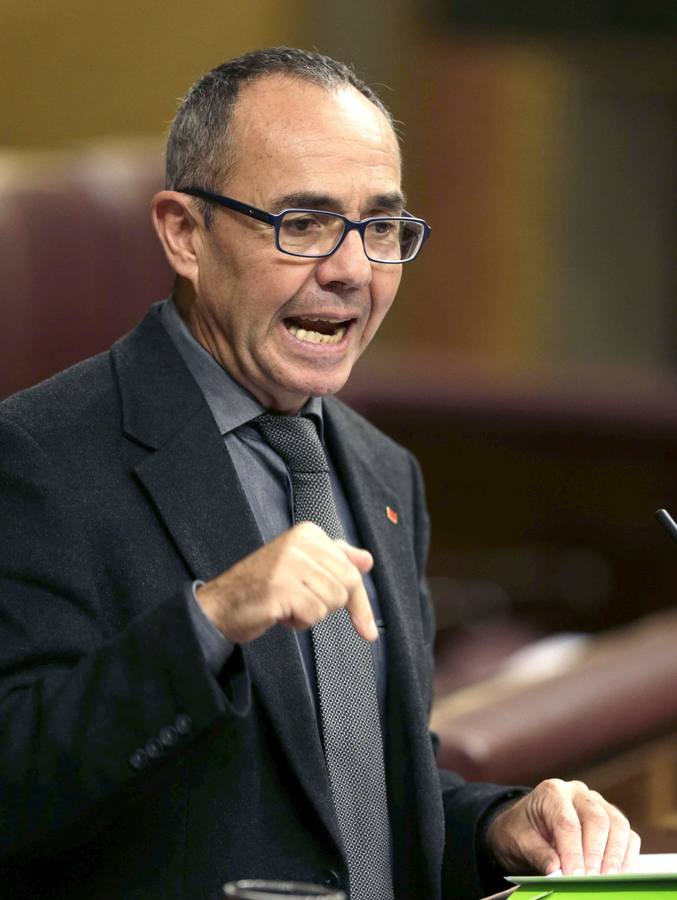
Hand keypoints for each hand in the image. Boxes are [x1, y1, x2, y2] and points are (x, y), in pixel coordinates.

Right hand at [195, 521, 376, 643]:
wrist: (221, 605)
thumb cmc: (262, 587)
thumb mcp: (302, 567)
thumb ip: (335, 560)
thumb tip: (366, 560)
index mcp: (308, 533)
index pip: (352, 569)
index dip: (358, 601)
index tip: (365, 626)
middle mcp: (300, 543)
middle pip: (347, 585)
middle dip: (328, 604)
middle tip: (301, 603)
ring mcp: (290, 563)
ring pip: (332, 601)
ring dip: (310, 613)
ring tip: (286, 604)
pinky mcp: (281, 587)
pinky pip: (313, 614)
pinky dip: (299, 622)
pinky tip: (279, 613)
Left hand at [486, 779, 640, 875]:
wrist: (524, 826)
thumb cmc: (521, 832)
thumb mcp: (520, 842)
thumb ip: (539, 855)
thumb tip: (557, 872)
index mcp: (552, 792)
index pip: (567, 822)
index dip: (574, 853)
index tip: (575, 877)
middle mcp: (578, 793)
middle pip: (597, 820)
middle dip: (596, 855)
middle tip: (592, 881)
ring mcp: (598, 804)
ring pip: (617, 825)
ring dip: (615, 857)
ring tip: (607, 881)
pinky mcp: (612, 820)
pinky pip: (628, 835)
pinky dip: (627, 857)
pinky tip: (619, 876)